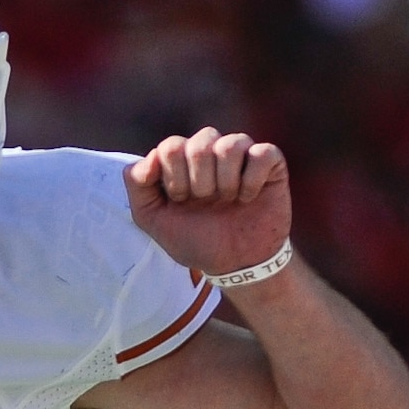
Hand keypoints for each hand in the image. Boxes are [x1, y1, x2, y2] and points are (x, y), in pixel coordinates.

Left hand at [126, 128, 292, 281]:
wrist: (235, 264)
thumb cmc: (195, 239)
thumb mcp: (153, 219)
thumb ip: (138, 186)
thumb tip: (151, 158)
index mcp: (183, 159)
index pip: (171, 146)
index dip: (174, 178)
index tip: (181, 201)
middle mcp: (211, 151)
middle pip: (199, 144)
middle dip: (199, 183)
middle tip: (206, 203)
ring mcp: (241, 154)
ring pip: (231, 144)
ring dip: (225, 181)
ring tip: (228, 201)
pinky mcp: (270, 163)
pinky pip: (262, 153)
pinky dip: (252, 180)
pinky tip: (248, 198)